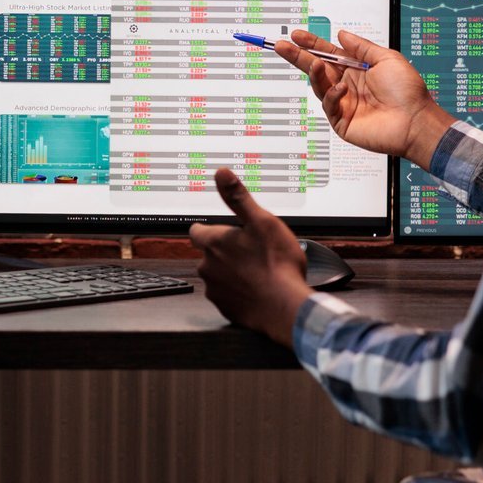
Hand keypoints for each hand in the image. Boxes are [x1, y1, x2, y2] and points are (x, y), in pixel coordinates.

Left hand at [188, 168, 313, 346]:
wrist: (285, 307)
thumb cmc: (276, 264)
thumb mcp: (262, 221)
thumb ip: (238, 197)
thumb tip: (221, 174)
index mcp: (214, 243)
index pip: (197, 231)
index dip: (210, 230)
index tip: (225, 232)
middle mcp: (207, 266)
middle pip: (209, 254)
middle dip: (226, 253)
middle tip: (252, 252)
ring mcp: (215, 290)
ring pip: (218, 276)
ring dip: (232, 273)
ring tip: (258, 272)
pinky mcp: (225, 309)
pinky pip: (228, 297)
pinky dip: (239, 293)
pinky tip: (258, 290)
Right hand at [273, 28, 454, 169]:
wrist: (415, 121)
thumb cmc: (407, 91)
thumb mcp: (386, 59)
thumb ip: (361, 47)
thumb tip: (341, 34)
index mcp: (357, 70)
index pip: (328, 55)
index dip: (312, 45)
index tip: (297, 35)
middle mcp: (347, 85)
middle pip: (316, 69)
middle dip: (298, 56)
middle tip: (281, 45)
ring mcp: (343, 104)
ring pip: (319, 86)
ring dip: (314, 73)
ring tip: (313, 63)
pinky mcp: (342, 122)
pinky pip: (329, 105)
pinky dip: (332, 95)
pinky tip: (342, 89)